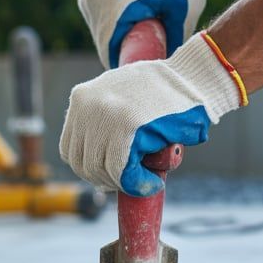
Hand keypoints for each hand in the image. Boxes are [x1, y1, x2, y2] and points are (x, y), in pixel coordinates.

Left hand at [59, 33, 246, 195]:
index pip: (69, 149)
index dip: (89, 169)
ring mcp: (105, 116)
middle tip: (127, 182)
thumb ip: (102, 122)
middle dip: (104, 180)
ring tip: (144, 180)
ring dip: (122, 183)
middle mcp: (87, 106)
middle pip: (81, 163)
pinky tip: (153, 183)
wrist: (193, 78)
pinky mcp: (126, 128)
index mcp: (81, 98)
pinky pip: (121, 171)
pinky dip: (137, 184)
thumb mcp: (121, 97)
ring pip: (100, 169)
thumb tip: (93, 167)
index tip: (108, 176)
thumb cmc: (162, 93)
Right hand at [78, 0, 208, 67]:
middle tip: (152, 53)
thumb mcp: (184, 14)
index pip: (113, 54)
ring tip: (145, 34)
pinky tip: (134, 22)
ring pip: (101, 37)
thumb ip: (171, 45)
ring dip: (120, 42)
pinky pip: (99, 25)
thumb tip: (164, 75)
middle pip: (106, 47)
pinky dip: (114, 29)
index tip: (149, 70)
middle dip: (126, 54)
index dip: (130, 66)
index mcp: (116, 3)